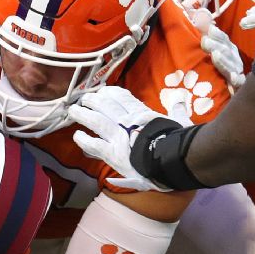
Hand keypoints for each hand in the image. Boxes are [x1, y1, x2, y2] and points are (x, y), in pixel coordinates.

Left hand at [68, 86, 191, 191]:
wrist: (173, 162)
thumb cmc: (179, 143)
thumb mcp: (181, 122)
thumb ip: (178, 112)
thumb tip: (181, 102)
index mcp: (142, 113)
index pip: (123, 97)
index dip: (110, 92)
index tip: (104, 91)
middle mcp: (127, 121)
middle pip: (105, 105)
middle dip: (93, 100)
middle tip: (84, 99)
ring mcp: (118, 137)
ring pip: (96, 121)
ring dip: (82, 114)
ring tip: (73, 110)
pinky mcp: (113, 154)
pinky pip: (93, 144)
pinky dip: (83, 140)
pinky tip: (77, 136)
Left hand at [188, 9, 244, 87]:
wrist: (228, 90)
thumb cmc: (217, 66)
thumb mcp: (210, 47)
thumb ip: (205, 30)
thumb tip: (200, 12)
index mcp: (227, 48)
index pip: (222, 39)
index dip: (216, 34)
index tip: (208, 30)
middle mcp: (233, 58)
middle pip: (226, 50)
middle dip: (216, 45)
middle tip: (204, 41)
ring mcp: (237, 71)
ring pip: (231, 65)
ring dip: (223, 60)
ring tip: (215, 55)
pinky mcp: (238, 85)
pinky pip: (238, 81)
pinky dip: (236, 79)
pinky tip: (232, 78)